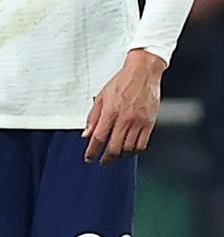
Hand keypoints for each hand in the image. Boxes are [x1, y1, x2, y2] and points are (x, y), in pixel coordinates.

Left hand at [82, 49, 163, 163]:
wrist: (143, 73)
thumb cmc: (121, 83)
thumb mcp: (101, 97)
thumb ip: (93, 117)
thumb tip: (86, 134)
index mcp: (110, 112)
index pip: (99, 138)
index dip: (92, 151)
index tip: (89, 158)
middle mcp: (125, 119)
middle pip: (114, 147)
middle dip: (106, 159)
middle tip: (102, 162)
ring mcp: (139, 122)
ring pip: (129, 148)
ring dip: (120, 156)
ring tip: (115, 156)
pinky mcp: (150, 123)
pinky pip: (142, 144)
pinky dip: (135, 151)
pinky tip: (129, 150)